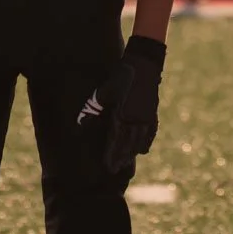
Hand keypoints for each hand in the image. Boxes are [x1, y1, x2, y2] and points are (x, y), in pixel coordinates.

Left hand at [78, 35, 165, 171]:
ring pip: (140, 141)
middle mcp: (136, 119)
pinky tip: (142, 149)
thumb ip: (92, 108)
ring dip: (133, 153)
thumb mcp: (104, 91)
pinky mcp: (153, 112)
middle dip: (121, 158)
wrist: (144, 63)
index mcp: (123, 115)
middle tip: (115, 170)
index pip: (116, 141)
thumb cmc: (121, 76)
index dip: (111, 155)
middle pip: (128, 145)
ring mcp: (147, 117)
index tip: (108, 166)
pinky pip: (150, 132)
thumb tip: (79, 124)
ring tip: (126, 162)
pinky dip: (146, 142)